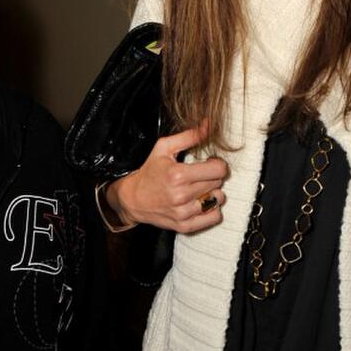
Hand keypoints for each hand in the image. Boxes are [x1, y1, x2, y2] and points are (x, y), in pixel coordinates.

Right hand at [106, 121, 228, 232]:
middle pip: (218, 183)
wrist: (132, 199)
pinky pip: (213, 217)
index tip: (209, 164)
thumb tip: (208, 126)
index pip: (218, 170)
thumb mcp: (164, 148)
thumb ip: (188, 136)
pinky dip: (212, 210)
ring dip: (212, 193)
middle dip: (212, 177)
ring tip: (200, 189)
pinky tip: (201, 202)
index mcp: (178, 175)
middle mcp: (181, 195)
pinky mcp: (184, 225)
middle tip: (200, 175)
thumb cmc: (149, 172)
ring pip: (217, 199)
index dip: (217, 164)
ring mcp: (183, 213)